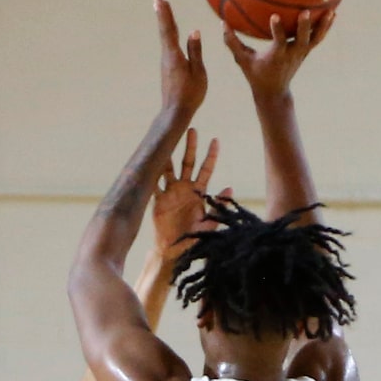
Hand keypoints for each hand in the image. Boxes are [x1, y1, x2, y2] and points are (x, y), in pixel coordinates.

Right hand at [151, 129, 222, 263]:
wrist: (174, 251)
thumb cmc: (192, 240)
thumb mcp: (209, 224)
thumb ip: (218, 206)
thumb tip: (230, 188)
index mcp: (198, 193)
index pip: (206, 170)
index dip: (211, 155)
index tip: (215, 139)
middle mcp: (184, 189)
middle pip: (188, 162)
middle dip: (190, 146)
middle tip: (192, 129)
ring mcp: (170, 193)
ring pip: (170, 168)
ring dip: (170, 155)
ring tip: (168, 139)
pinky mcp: (158, 201)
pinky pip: (154, 185)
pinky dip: (152, 174)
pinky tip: (150, 161)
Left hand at [155, 0, 205, 119]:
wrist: (175, 113)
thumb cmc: (190, 95)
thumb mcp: (198, 73)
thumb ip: (196, 51)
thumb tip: (194, 31)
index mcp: (174, 55)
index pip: (169, 29)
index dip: (164, 13)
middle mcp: (167, 56)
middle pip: (165, 30)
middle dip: (162, 13)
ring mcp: (166, 62)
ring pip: (166, 38)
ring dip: (165, 21)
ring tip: (164, 7)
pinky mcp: (168, 68)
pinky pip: (169, 46)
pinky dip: (169, 33)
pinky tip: (171, 30)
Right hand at [223, 6, 333, 98]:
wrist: (274, 93)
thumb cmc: (256, 74)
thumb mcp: (242, 60)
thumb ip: (232, 42)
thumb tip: (222, 22)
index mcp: (276, 56)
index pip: (278, 42)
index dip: (277, 31)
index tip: (274, 17)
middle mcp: (291, 54)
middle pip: (301, 41)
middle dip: (304, 28)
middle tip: (306, 12)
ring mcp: (301, 54)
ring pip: (315, 39)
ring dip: (323, 26)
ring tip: (331, 11)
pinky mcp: (306, 52)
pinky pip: (318, 38)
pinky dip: (325, 28)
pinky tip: (333, 13)